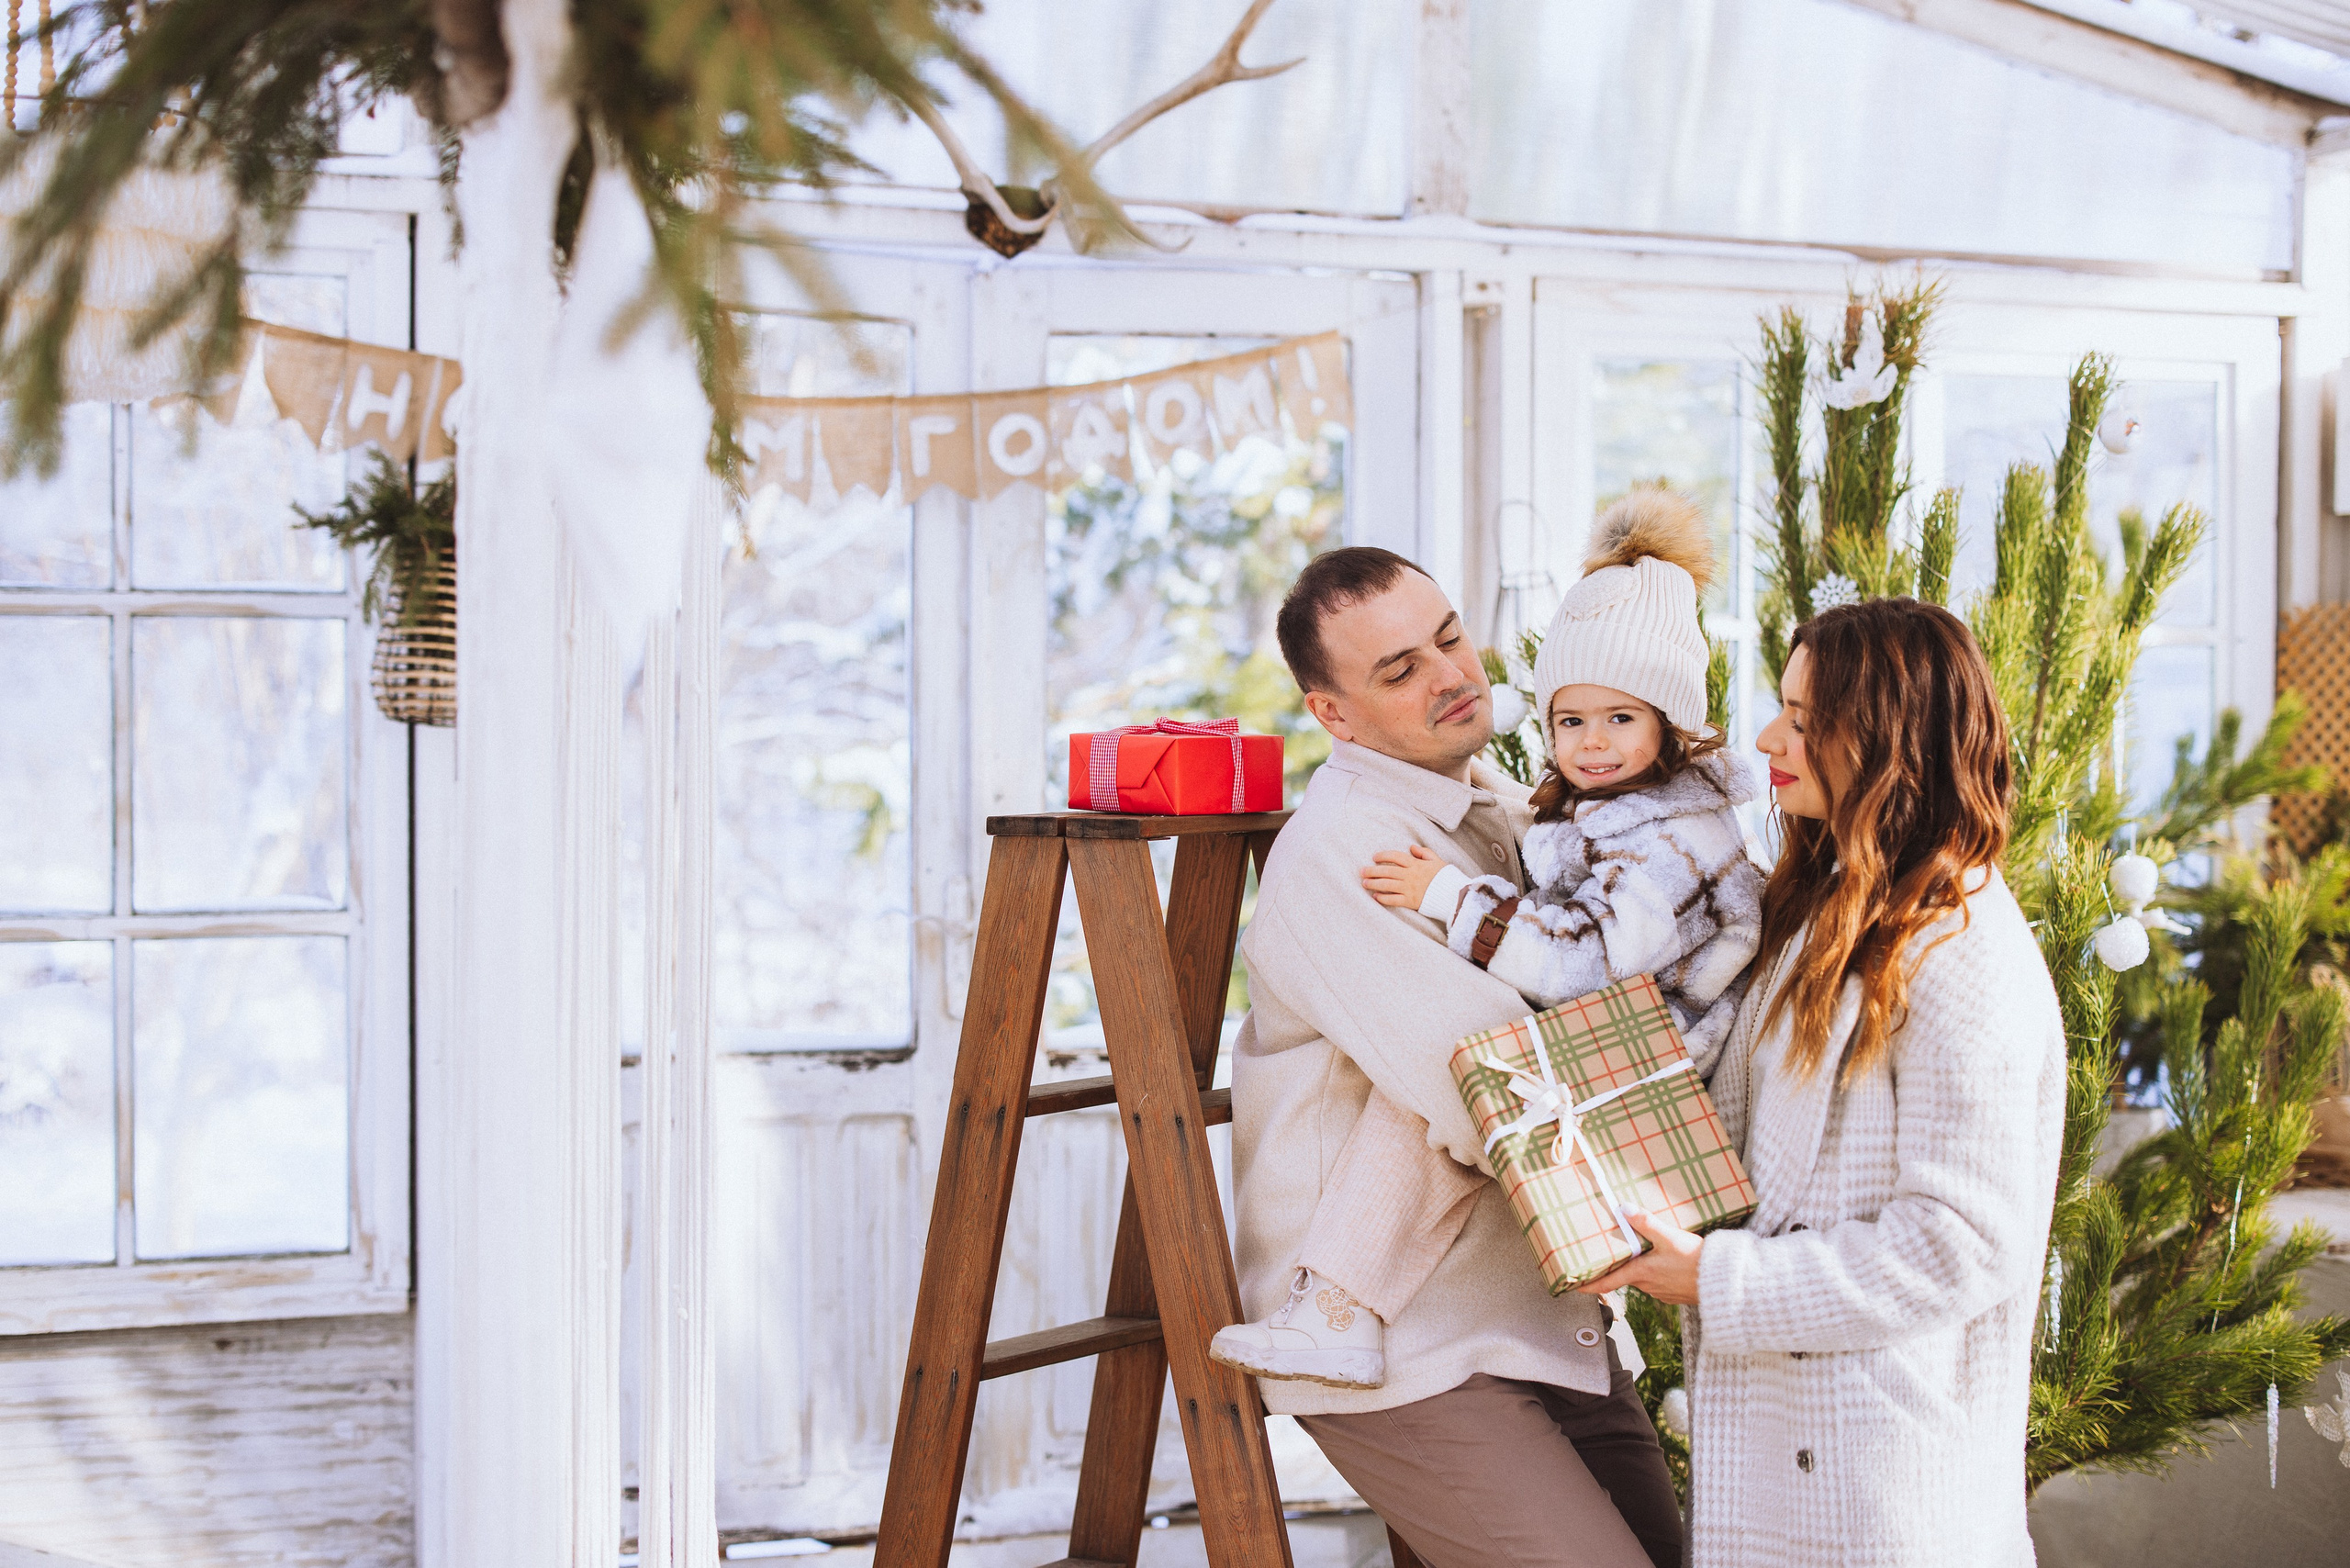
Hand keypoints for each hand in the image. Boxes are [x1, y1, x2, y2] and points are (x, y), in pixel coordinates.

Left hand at [1362, 845, 1444, 908]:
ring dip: (1374, 883)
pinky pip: (1394, 899)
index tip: (1374, 857)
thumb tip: (1411, 847)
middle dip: (1372, 871)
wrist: (1454, 894)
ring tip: (1364, 883)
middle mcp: (1411, 875)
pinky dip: (1383, 898)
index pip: (1396, 857)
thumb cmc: (1446, 877)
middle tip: (1361, 871)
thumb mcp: (1437, 860)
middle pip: (1387, 871)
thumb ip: (1424, 852)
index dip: (1383, 856)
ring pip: (1387, 885)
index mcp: (1416, 864)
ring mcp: (1410, 889)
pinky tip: (1375, 897)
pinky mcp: (1411, 901)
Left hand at [1578, 1210, 1704, 1305]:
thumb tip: (1623, 1208)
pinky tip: (1664, 1262)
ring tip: (1637, 1254)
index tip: (1572, 1286)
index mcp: (1642, 1273)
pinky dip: (1654, 1273)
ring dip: (1637, 1269)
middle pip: (1625, 1277)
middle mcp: (1649, 1286)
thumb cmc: (1697, 1261)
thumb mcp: (1670, 1237)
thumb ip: (1647, 1222)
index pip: (1607, 1283)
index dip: (1588, 1285)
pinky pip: (1658, 1282)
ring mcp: (1663, 1292)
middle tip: (1603, 1259)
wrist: (1724, 1283)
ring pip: (1642, 1278)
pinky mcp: (1675, 1293)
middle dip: (1614, 1269)